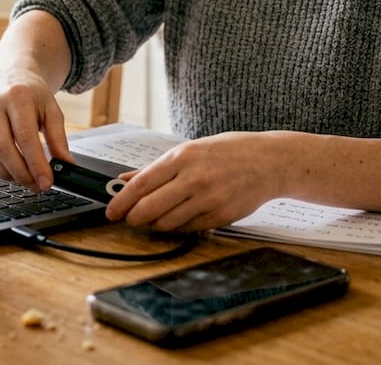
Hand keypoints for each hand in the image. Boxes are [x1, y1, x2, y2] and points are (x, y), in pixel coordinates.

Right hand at [0, 69, 69, 191]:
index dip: (36, 164)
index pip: (25, 137)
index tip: (46, 182)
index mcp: (16, 97)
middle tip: (35, 185)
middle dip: (20, 173)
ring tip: (21, 177)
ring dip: (3, 173)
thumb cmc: (32, 96)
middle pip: (1, 148)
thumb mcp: (52, 111)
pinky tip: (4, 170)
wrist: (12, 79)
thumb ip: (59, 139)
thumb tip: (65, 165)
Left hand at [105, 132, 282, 231]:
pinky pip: (188, 229)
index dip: (121, 201)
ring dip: (155, 224)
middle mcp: (194, 178)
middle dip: (133, 218)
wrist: (269, 161)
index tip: (111, 212)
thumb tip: (125, 179)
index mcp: (183, 157)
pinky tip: (178, 218)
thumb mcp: (191, 150)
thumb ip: (157, 167)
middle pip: (149, 208)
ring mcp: (208, 199)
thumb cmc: (229, 152)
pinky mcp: (220, 216)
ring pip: (167, 223)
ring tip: (154, 218)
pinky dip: (177, 227)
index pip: (142, 184)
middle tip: (129, 219)